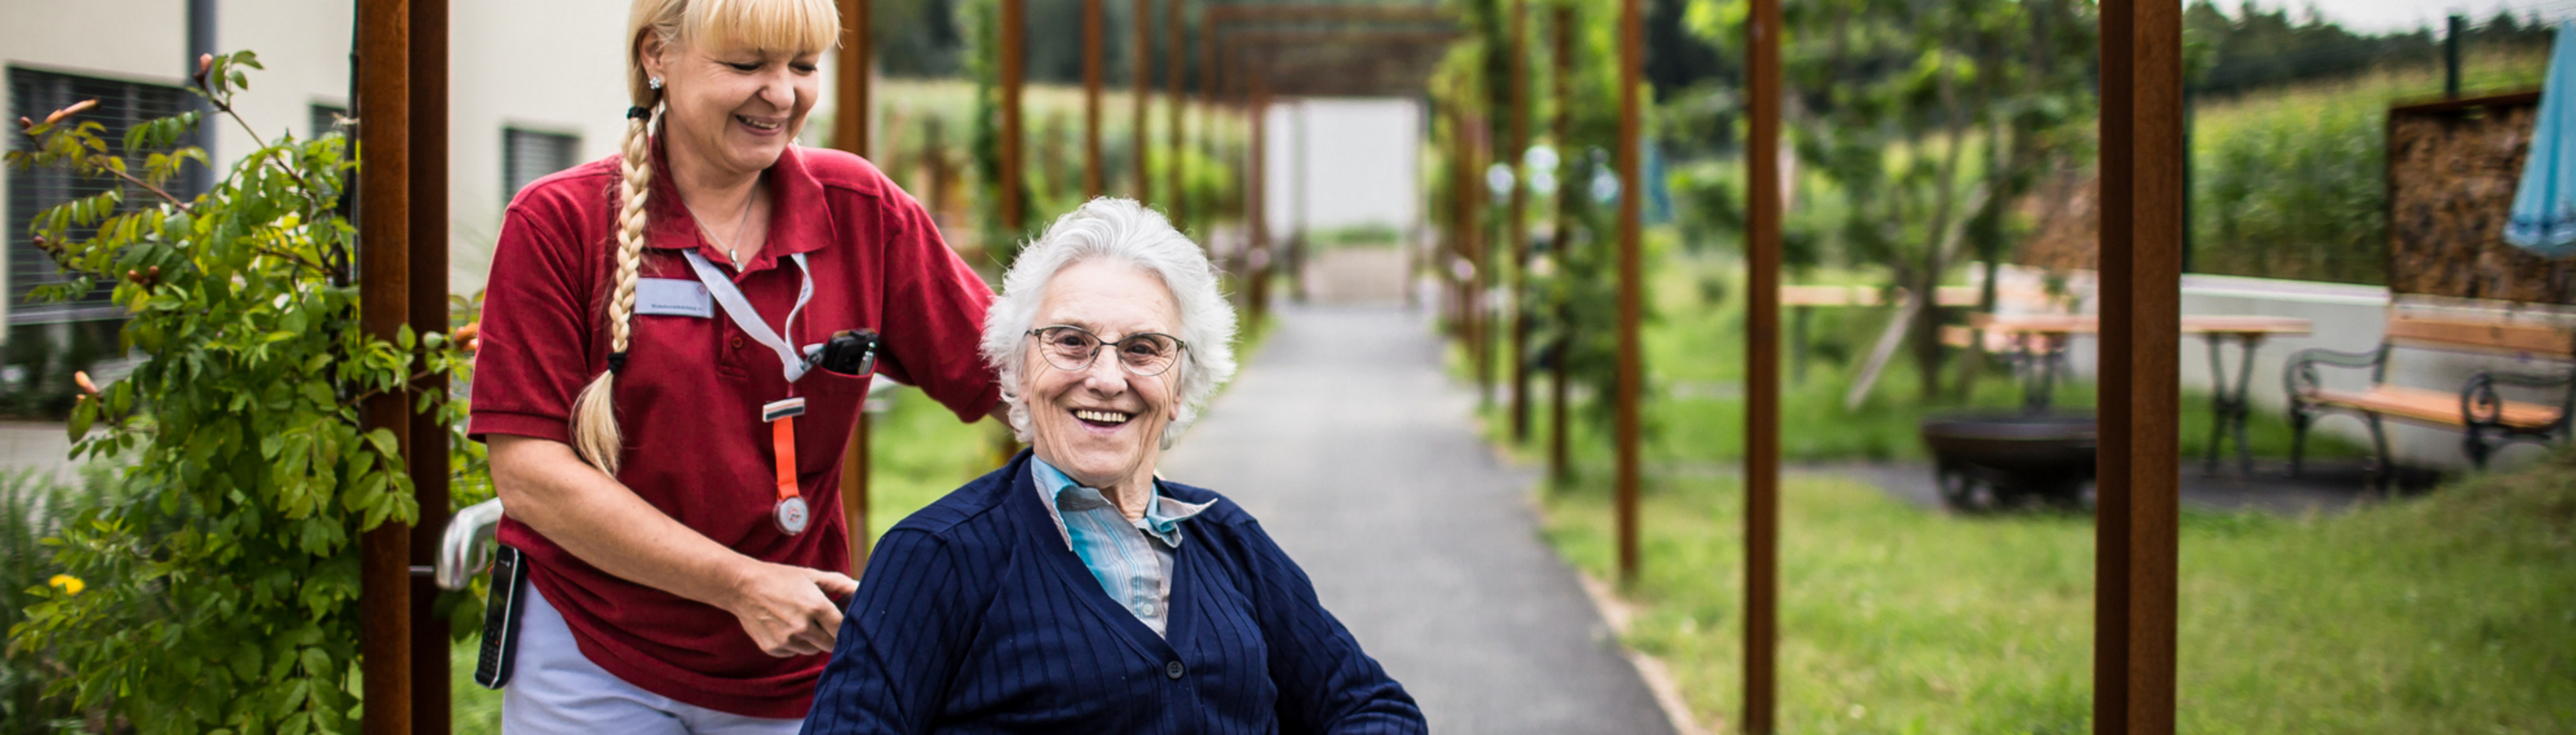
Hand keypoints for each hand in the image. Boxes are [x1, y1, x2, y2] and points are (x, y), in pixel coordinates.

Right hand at [724, 562, 861, 656]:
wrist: (743, 587)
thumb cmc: (780, 578)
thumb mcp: (812, 575)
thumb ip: (839, 584)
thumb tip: (861, 589)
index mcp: (816, 607)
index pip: (843, 629)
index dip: (846, 626)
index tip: (844, 621)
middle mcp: (802, 627)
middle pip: (831, 645)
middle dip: (832, 636)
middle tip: (825, 623)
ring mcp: (786, 640)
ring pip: (813, 650)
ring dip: (814, 641)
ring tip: (803, 622)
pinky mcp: (773, 648)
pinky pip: (794, 652)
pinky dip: (795, 644)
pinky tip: (786, 627)